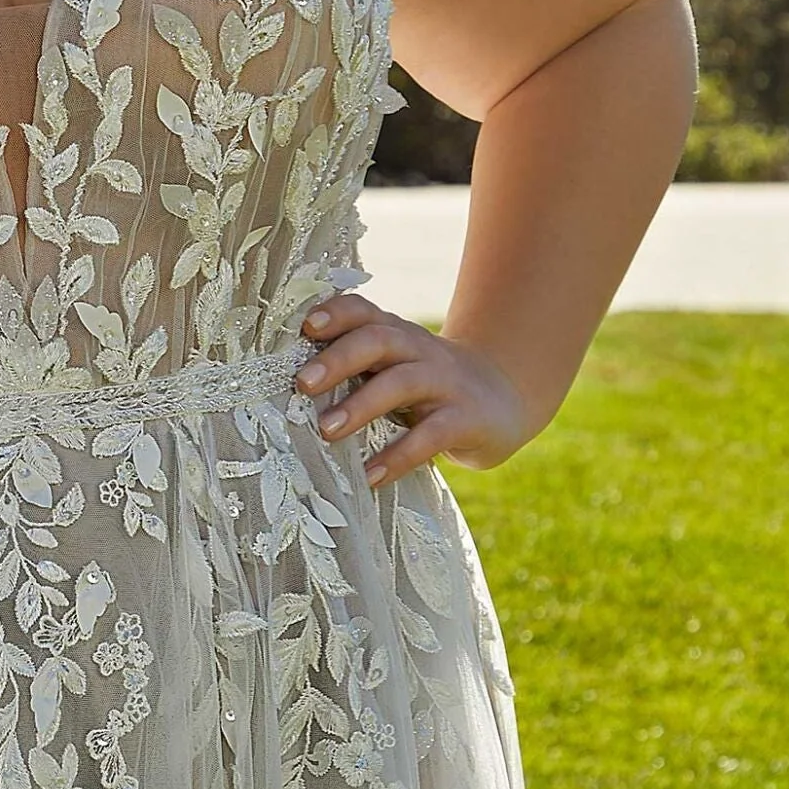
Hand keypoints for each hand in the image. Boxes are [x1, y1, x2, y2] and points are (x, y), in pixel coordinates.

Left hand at [297, 292, 531, 485]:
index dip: (336, 314)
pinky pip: (431, 436)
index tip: (304, 327)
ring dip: (361, 405)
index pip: (364, 312)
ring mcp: (446, 382)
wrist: (504, 398)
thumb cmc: (426, 386)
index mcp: (395, 334)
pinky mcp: (466, 420)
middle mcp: (420, 349)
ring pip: (402, 383)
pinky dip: (397, 456)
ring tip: (326, 431)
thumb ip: (354, 366)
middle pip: (378, 340)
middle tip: (302, 383)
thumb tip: (285, 385)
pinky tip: (369, 477)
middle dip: (338, 358)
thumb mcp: (394, 366)